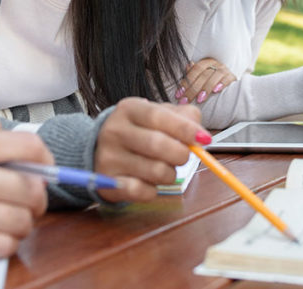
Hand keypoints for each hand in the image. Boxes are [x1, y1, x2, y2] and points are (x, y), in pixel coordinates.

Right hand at [0, 128, 50, 269]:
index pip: (27, 146)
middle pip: (30, 187)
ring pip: (20, 220)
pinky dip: (3, 246)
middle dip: (36, 199)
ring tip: (3, 224)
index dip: (45, 162)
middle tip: (26, 206)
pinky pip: (1, 247)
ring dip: (20, 225)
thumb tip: (21, 160)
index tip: (43, 173)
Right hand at [93, 97, 207, 202]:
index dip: (185, 129)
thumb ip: (184, 118)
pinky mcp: (108, 183)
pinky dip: (153, 190)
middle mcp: (115, 131)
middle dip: (180, 154)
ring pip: (155, 171)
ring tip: (164, 168)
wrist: (99, 147)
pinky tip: (148, 181)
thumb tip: (201, 136)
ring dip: (170, 174)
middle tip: (183, 156)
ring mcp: (108, 157)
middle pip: (157, 145)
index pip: (159, 117)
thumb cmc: (139, 130)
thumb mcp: (159, 114)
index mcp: (129, 109)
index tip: (204, 139)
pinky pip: (143, 192)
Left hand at [177, 58, 236, 103]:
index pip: (195, 70)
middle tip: (185, 101)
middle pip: (203, 75)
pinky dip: (221, 84)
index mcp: (205, 62)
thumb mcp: (201, 76)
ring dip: (206, 88)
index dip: (186, 82)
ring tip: (199, 100)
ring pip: (214, 76)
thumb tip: (187, 66)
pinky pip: (227, 79)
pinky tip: (216, 91)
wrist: (229, 84)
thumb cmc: (210, 80)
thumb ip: (193, 73)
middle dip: (193, 89)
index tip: (178, 95)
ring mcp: (224, 69)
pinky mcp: (232, 76)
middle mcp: (215, 63)